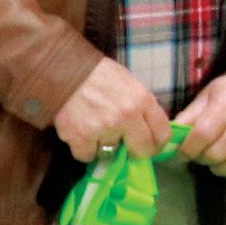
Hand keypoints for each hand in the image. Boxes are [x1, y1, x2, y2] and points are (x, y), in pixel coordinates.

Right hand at [51, 56, 170, 163]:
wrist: (62, 69)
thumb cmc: (98, 75)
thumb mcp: (130, 84)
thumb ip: (142, 107)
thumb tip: (152, 131)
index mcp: (142, 100)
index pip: (163, 134)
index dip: (157, 143)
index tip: (150, 144)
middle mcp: (126, 116)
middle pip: (143, 150)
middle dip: (135, 151)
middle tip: (126, 146)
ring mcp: (103, 128)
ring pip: (112, 154)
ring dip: (104, 146)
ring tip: (96, 129)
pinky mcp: (79, 136)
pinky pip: (87, 156)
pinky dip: (84, 148)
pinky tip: (81, 133)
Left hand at [174, 72, 225, 181]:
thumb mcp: (207, 96)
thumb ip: (189, 117)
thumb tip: (169, 139)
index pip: (202, 134)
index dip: (188, 149)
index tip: (183, 153)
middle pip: (218, 153)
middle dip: (203, 159)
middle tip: (202, 155)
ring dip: (222, 169)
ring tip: (218, 163)